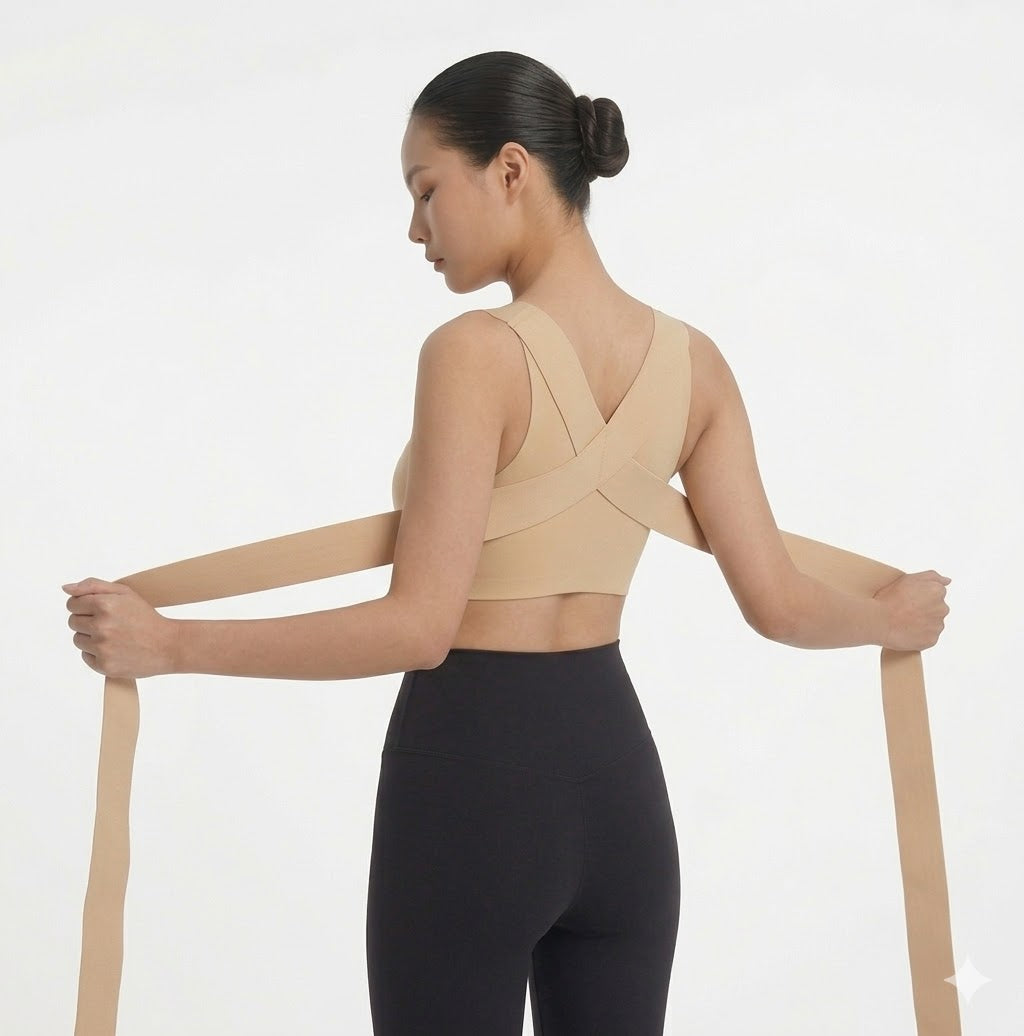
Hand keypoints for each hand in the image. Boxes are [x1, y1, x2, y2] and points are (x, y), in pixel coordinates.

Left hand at [62, 577, 177, 678]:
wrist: (169, 645)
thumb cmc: (146, 617)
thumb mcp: (125, 593)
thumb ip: (93, 586)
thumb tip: (66, 588)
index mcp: (105, 604)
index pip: (72, 604)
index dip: (84, 606)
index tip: (98, 610)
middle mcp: (101, 626)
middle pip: (72, 622)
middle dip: (87, 621)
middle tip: (109, 624)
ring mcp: (101, 647)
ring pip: (77, 640)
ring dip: (90, 638)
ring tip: (112, 637)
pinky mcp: (103, 665)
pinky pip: (85, 656)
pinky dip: (96, 653)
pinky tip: (114, 649)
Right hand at [873, 569, 951, 651]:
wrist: (878, 621)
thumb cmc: (888, 598)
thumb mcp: (907, 578)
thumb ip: (932, 576)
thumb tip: (947, 581)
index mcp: (937, 591)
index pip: (936, 592)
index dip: (920, 595)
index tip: (907, 598)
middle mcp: (942, 608)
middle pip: (936, 608)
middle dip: (924, 609)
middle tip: (905, 610)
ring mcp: (938, 625)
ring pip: (933, 623)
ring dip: (923, 622)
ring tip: (904, 622)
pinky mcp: (932, 640)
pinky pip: (928, 637)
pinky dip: (919, 635)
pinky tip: (906, 631)